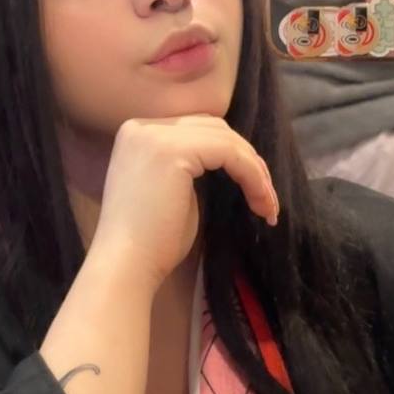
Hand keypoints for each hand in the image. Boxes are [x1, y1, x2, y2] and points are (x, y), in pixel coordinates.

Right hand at [90, 115, 278, 289]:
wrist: (127, 266)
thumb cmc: (151, 243)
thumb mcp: (174, 192)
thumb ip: (192, 167)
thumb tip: (231, 158)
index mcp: (137, 134)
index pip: (197, 130)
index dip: (231, 155)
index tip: (253, 192)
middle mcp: (142, 127)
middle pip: (213, 128)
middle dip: (246, 160)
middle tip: (265, 199)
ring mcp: (155, 135)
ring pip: (226, 138)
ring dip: (255, 172)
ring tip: (267, 207)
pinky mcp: (173, 150)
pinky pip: (230, 153)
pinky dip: (253, 177)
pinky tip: (261, 203)